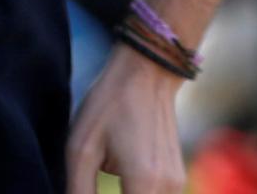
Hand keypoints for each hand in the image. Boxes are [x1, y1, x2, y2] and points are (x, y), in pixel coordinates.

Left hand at [66, 45, 186, 193]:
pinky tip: (118, 185)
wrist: (147, 74)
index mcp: (145, 183)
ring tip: (99, 183)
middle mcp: (169, 190)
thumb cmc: (109, 106)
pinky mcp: (177, 179)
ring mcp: (177, 185)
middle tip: (89, 191)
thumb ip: (79, 190)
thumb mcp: (81, 148)